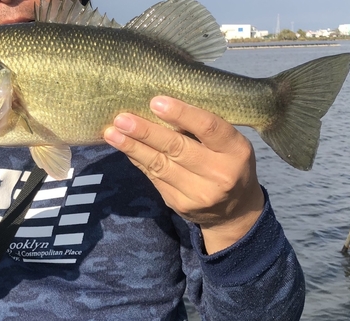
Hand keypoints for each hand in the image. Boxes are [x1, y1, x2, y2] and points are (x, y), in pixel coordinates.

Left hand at [104, 96, 264, 253]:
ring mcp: (199, 193)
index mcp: (236, 150)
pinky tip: (125, 148)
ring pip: (160, 165)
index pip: (209, 127)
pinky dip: (138, 160)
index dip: (181, 114)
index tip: (156, 102)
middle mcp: (220, 174)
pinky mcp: (180, 204)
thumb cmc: (229, 164)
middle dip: (146, 132)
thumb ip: (203, 129)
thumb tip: (158, 106)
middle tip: (122, 118)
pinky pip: (154, 178)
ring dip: (133, 147)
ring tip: (112, 133)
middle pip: (178, 148)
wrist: (234, 212)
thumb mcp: (229, 144)